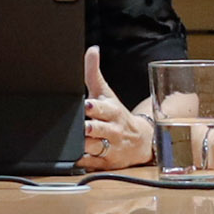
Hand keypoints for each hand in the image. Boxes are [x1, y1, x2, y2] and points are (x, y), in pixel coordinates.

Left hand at [75, 44, 157, 172]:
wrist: (140, 141)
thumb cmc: (116, 114)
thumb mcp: (106, 93)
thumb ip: (94, 72)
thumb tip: (92, 49)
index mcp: (112, 111)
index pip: (104, 109)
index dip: (95, 108)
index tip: (87, 105)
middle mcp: (112, 130)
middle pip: (100, 130)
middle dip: (91, 129)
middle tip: (84, 127)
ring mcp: (110, 148)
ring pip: (95, 148)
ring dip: (85, 146)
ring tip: (77, 143)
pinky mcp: (105, 163)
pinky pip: (91, 163)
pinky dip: (82, 161)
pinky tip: (74, 158)